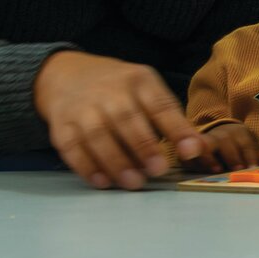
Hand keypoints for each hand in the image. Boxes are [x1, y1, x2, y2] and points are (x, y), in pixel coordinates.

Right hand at [33, 50, 210, 189]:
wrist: (69, 74)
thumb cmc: (121, 90)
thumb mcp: (149, 92)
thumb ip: (171, 120)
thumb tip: (197, 150)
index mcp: (139, 80)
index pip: (160, 104)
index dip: (177, 129)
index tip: (191, 151)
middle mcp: (109, 90)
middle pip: (126, 118)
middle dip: (143, 147)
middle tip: (158, 171)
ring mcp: (82, 107)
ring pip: (97, 134)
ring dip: (116, 161)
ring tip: (133, 182)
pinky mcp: (61, 125)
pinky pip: (72, 147)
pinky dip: (86, 166)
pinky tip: (102, 181)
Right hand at [183, 123, 258, 173]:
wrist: (214, 136)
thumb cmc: (236, 146)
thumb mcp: (249, 147)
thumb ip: (258, 154)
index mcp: (238, 133)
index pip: (246, 142)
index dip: (250, 154)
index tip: (252, 167)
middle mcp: (221, 134)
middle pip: (226, 140)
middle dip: (232, 155)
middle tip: (237, 169)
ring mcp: (204, 140)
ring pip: (205, 144)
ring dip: (210, 156)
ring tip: (216, 169)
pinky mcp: (188, 150)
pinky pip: (188, 154)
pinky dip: (192, 161)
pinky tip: (196, 169)